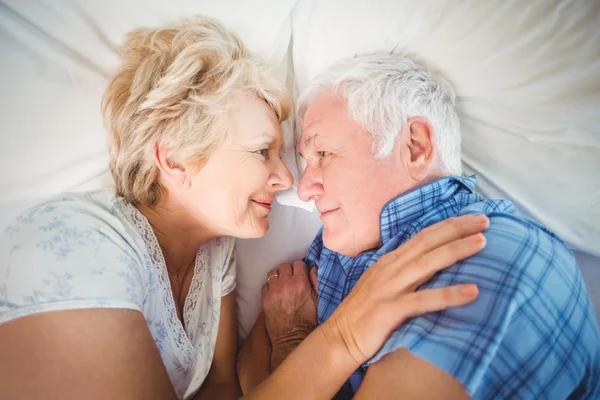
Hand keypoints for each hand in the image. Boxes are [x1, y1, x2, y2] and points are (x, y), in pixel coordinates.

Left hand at [261, 261, 318, 366]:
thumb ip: (316, 281)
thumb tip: (312, 268)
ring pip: (273, 272)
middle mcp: (286, 284)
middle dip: (289, 271)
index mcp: (301, 283)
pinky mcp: (265, 298)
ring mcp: (273, 290)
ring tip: (282, 284)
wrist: (291, 338)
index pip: (298, 264)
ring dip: (278, 276)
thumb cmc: (308, 321)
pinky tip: (276, 293)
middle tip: (292, 279)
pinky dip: (270, 286)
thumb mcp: (318, 301)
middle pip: (284, 266)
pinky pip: (265, 284)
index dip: (301, 269)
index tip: (301, 274)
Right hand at [323, 214, 488, 365]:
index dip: (448, 226)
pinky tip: (472, 291)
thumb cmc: (363, 314)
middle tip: (485, 220)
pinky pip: (425, 300)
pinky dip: (449, 294)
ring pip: (428, 263)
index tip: (472, 219)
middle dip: (457, 229)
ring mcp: (390, 288)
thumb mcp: (381, 284)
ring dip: (456, 251)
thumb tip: (428, 264)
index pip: (422, 236)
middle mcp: (390, 268)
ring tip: (482, 243)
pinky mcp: (391, 310)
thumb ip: (402, 272)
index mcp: (389, 261)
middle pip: (428, 242)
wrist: (338, 338)